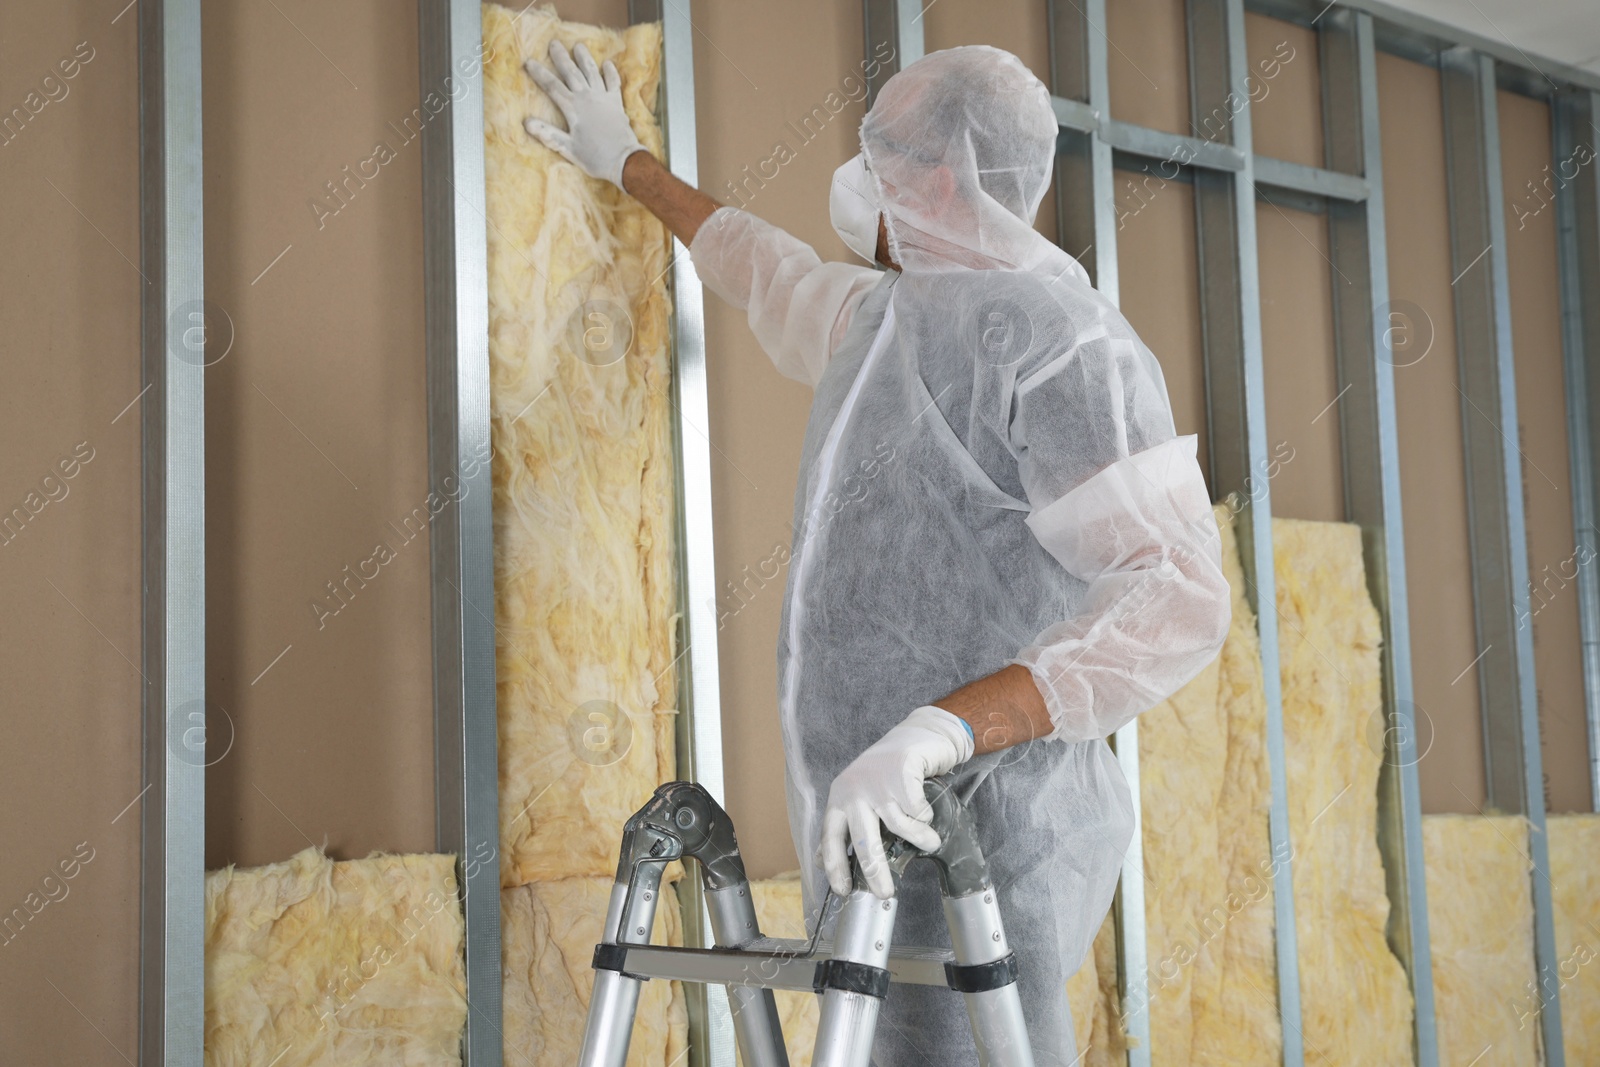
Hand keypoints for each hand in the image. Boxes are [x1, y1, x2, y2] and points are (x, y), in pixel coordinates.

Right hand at [522, 41, 643, 186]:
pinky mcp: (616, 103)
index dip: (539, 73)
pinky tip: (608, 64)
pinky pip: (613, 83)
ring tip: (578, 46)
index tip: (529, 61)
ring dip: (585, 58)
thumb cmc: (595, 157)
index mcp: (573, 108)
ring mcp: (603, 98)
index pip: (552, 86)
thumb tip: (527, 123)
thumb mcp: (568, 148)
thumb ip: (548, 134)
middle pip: (571, 73)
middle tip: (554, 43)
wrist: (624, 160)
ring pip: (592, 72)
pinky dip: (610, 73)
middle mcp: (587, 98)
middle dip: (561, 57)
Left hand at [818, 705, 974, 898]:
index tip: (843, 890)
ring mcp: (878, 781)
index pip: (830, 837)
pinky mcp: (902, 773)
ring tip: (931, 842)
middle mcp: (855, 790)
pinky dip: (927, 817)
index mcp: (840, 797)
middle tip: (885, 893)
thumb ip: (845, 825)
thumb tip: (821, 861)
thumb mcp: (860, 796)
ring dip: (920, 839)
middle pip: (862, 840)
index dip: (835, 866)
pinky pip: (918, 812)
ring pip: (899, 827)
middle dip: (875, 871)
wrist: (919, 735)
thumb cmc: (889, 771)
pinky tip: (928, 810)